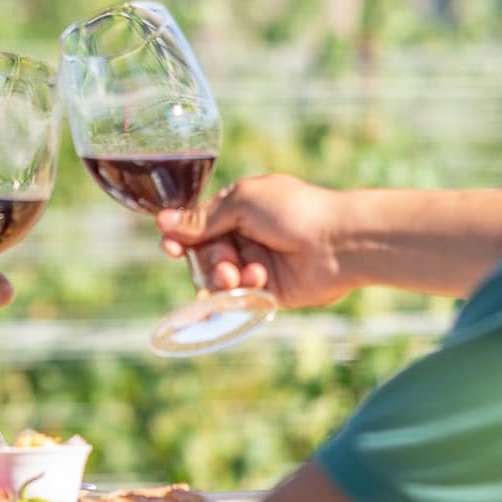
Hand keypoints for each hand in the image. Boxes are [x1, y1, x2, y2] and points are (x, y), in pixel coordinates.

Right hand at [157, 173, 353, 309]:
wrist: (338, 242)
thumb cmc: (294, 211)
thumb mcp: (243, 203)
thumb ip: (203, 218)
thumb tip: (163, 221)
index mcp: (238, 208)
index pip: (197, 225)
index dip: (180, 238)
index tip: (170, 248)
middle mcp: (244, 236)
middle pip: (204, 255)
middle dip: (209, 261)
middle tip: (225, 264)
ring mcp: (255, 263)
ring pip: (218, 279)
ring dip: (224, 278)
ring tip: (242, 276)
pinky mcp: (268, 290)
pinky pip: (238, 298)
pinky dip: (239, 293)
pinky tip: (253, 283)